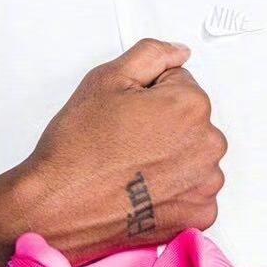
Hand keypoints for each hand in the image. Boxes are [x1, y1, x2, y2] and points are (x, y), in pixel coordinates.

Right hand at [8, 38, 227, 265]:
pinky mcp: (198, 214)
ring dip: (171, 158)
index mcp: (190, 105)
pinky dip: (174, 192)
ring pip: (193, 155)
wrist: (58, 206)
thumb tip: (178, 52)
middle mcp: (208, 144)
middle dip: (164, 126)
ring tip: (132, 167)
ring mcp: (205, 183)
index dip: (149, 96)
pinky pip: (194, 192)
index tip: (128, 115)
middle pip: (191, 121)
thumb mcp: (106, 79)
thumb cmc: (78, 149)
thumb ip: (151, 55)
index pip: (181, 83)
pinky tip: (144, 191)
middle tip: (126, 141)